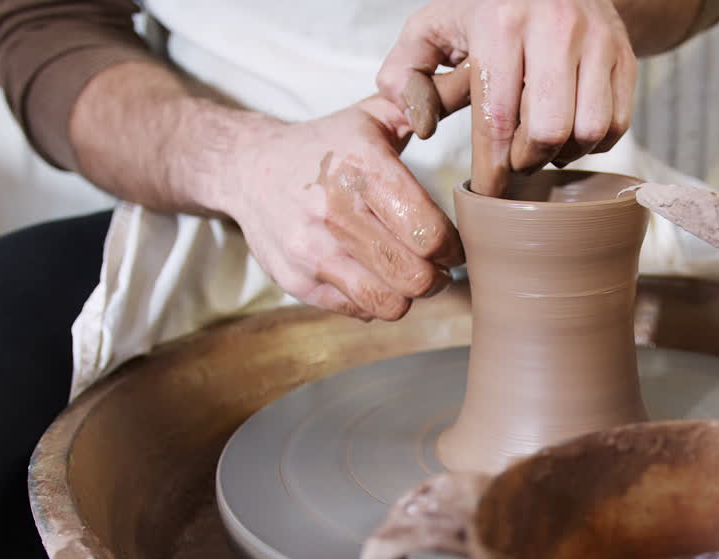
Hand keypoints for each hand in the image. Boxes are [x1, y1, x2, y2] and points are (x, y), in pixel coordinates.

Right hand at [216, 75, 469, 319]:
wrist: (248, 169)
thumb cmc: (325, 146)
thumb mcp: (371, 116)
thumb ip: (423, 107)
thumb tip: (470, 88)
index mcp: (362, 168)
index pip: (428, 231)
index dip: (453, 247)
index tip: (454, 245)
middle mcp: (335, 211)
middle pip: (415, 275)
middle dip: (438, 276)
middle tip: (438, 266)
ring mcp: (312, 250)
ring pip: (389, 302)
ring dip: (409, 296)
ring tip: (410, 277)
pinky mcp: (296, 280)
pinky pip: (358, 311)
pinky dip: (376, 302)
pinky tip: (375, 279)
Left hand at [377, 0, 638, 195]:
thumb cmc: (487, 11)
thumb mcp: (433, 28)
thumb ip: (406, 75)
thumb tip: (420, 126)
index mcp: (501, 23)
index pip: (498, 120)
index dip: (492, 169)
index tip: (487, 192)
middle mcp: (555, 26)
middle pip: (548, 131)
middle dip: (527, 160)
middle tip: (514, 159)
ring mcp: (597, 40)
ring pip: (589, 130)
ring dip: (563, 153)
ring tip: (541, 144)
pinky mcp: (624, 54)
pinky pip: (617, 124)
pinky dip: (592, 142)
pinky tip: (569, 131)